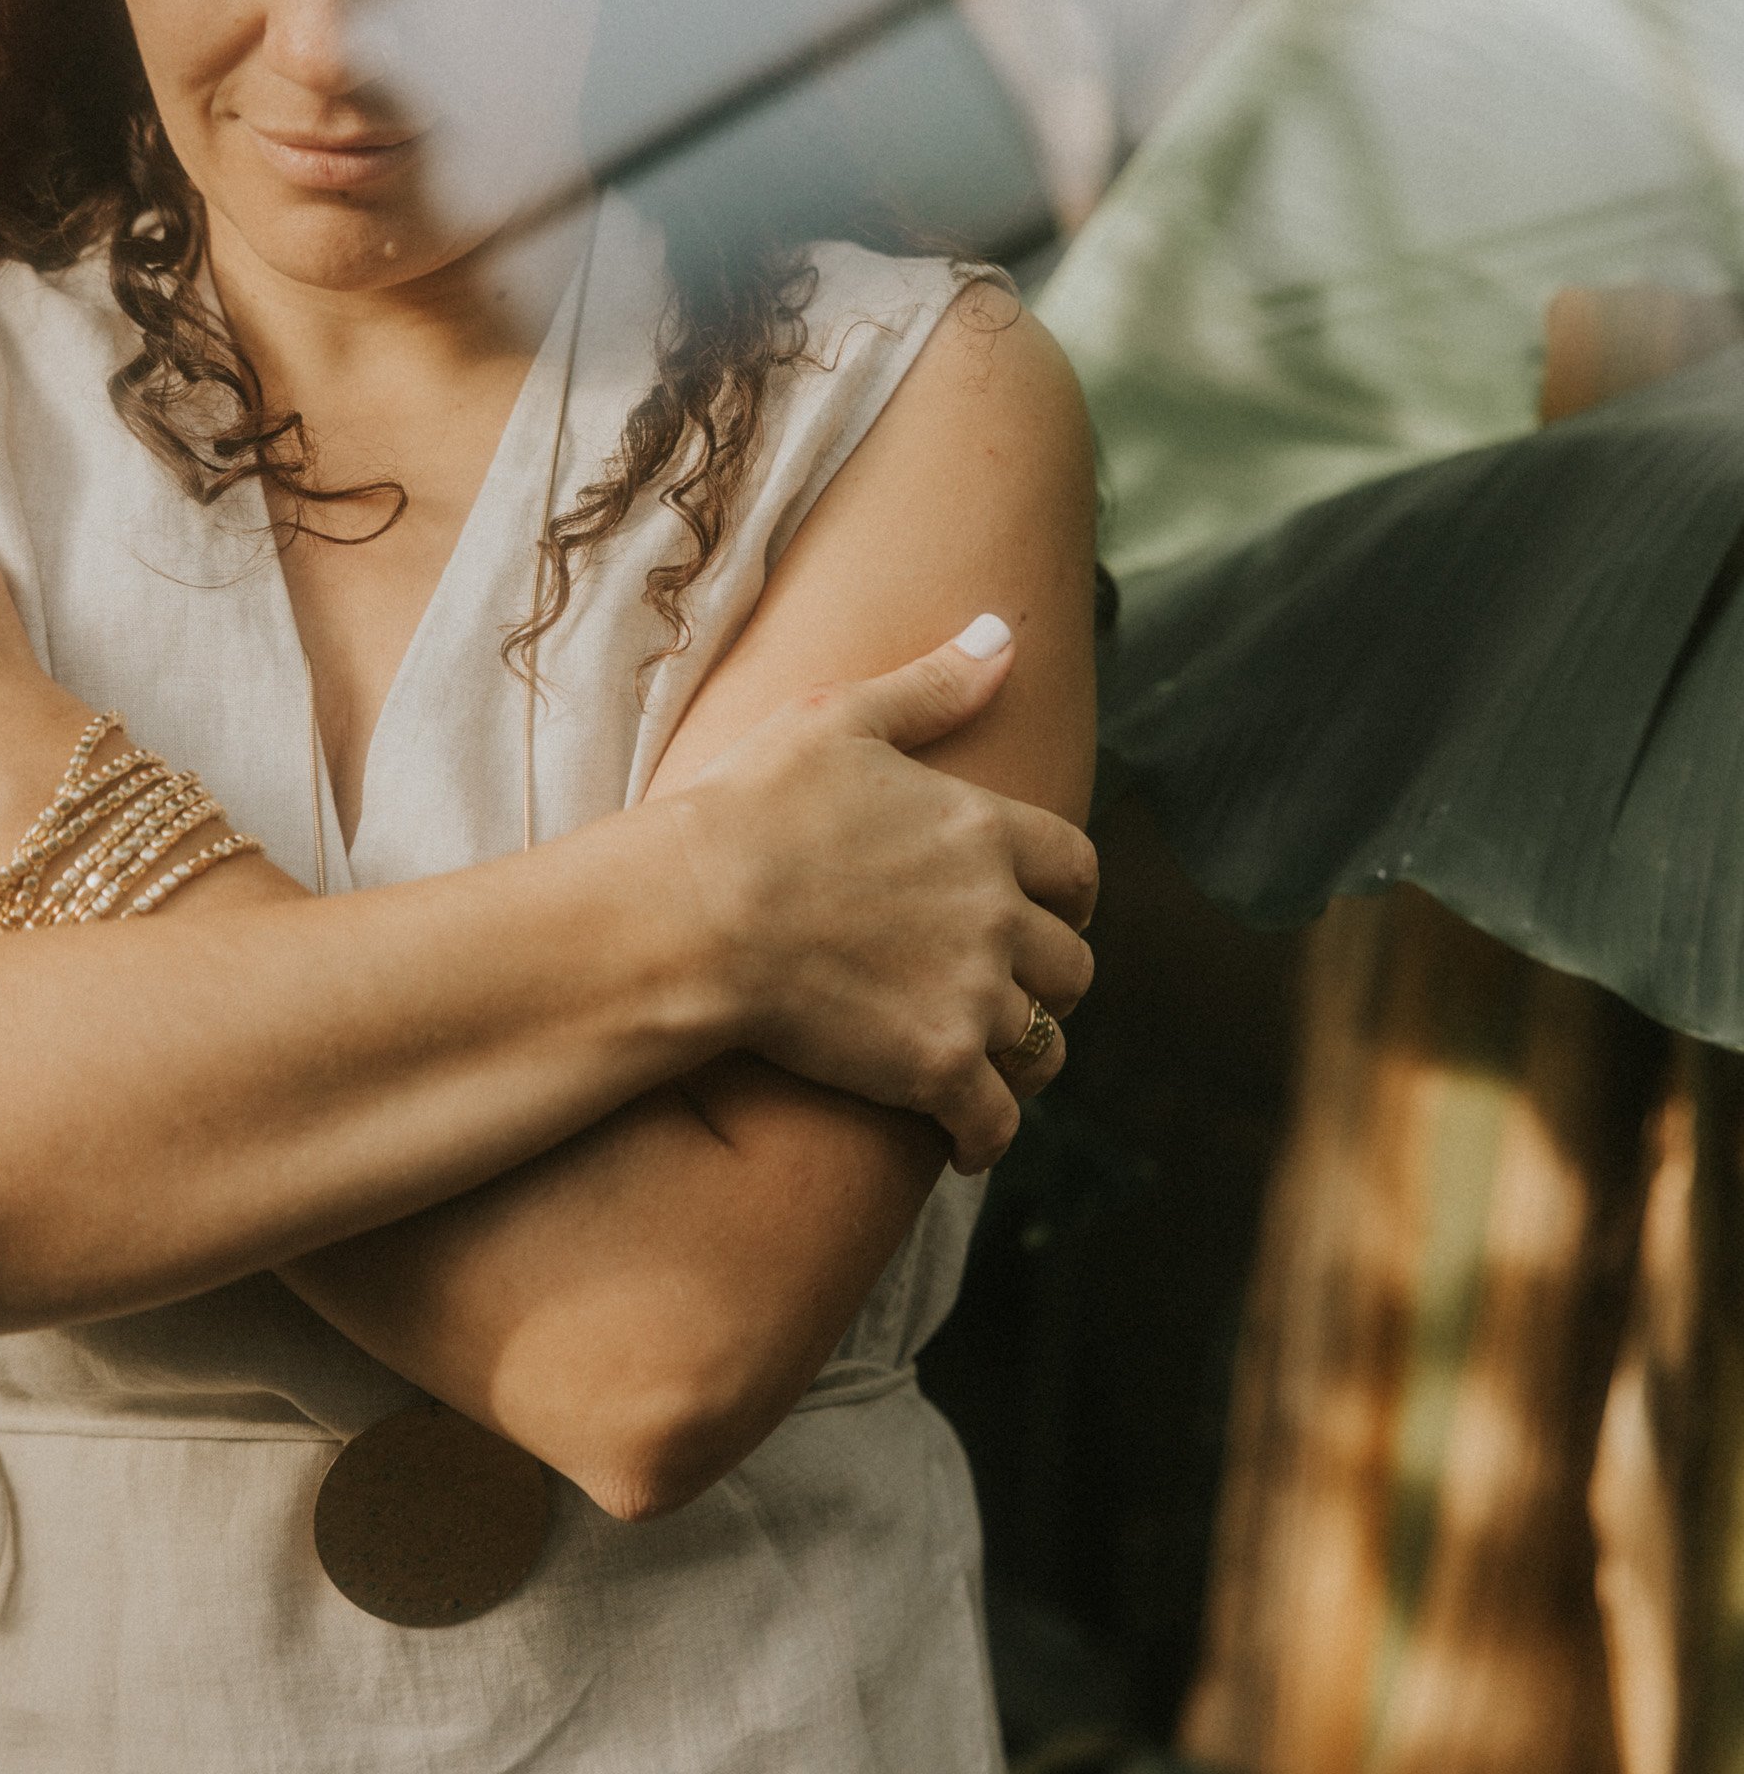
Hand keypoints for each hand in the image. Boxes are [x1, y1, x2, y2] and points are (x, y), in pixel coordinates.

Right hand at [674, 619, 1096, 1171]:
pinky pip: (995, 1119)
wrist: (694, 913)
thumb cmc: (748, 809)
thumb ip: (932, 686)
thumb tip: (1006, 632)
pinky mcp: (936, 1065)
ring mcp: (972, 992)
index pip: (1079, 868)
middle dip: (1046, 982)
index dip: (1070, 896)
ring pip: (1043, 1043)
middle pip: (1072, 965)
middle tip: (1006, 994)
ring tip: (983, 1067)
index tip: (1049, 912)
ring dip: (1019, 1059)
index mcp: (984, 827)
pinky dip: (985, 1136)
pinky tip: (961, 1141)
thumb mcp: (838, 720)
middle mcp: (998, 911)